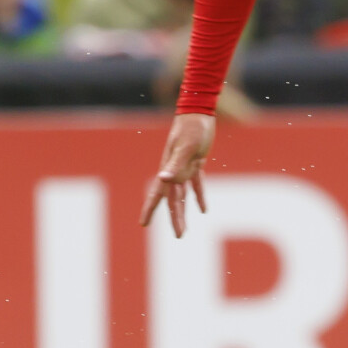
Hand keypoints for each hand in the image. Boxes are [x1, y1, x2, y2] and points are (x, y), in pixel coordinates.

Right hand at [141, 112, 215, 235]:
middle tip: (179, 236)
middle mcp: (173, 171)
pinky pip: (196, 184)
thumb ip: (176, 164)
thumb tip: (163, 178)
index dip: (150, 209)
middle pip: (173, 199)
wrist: (198, 111)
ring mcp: (183, 167)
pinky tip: (204, 209)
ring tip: (185, 229)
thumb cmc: (192, 128)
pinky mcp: (194, 162)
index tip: (143, 224)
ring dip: (183, 211)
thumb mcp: (186, 147)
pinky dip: (199, 196)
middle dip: (175, 218)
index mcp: (169, 169)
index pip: (158, 193)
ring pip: (182, 195)